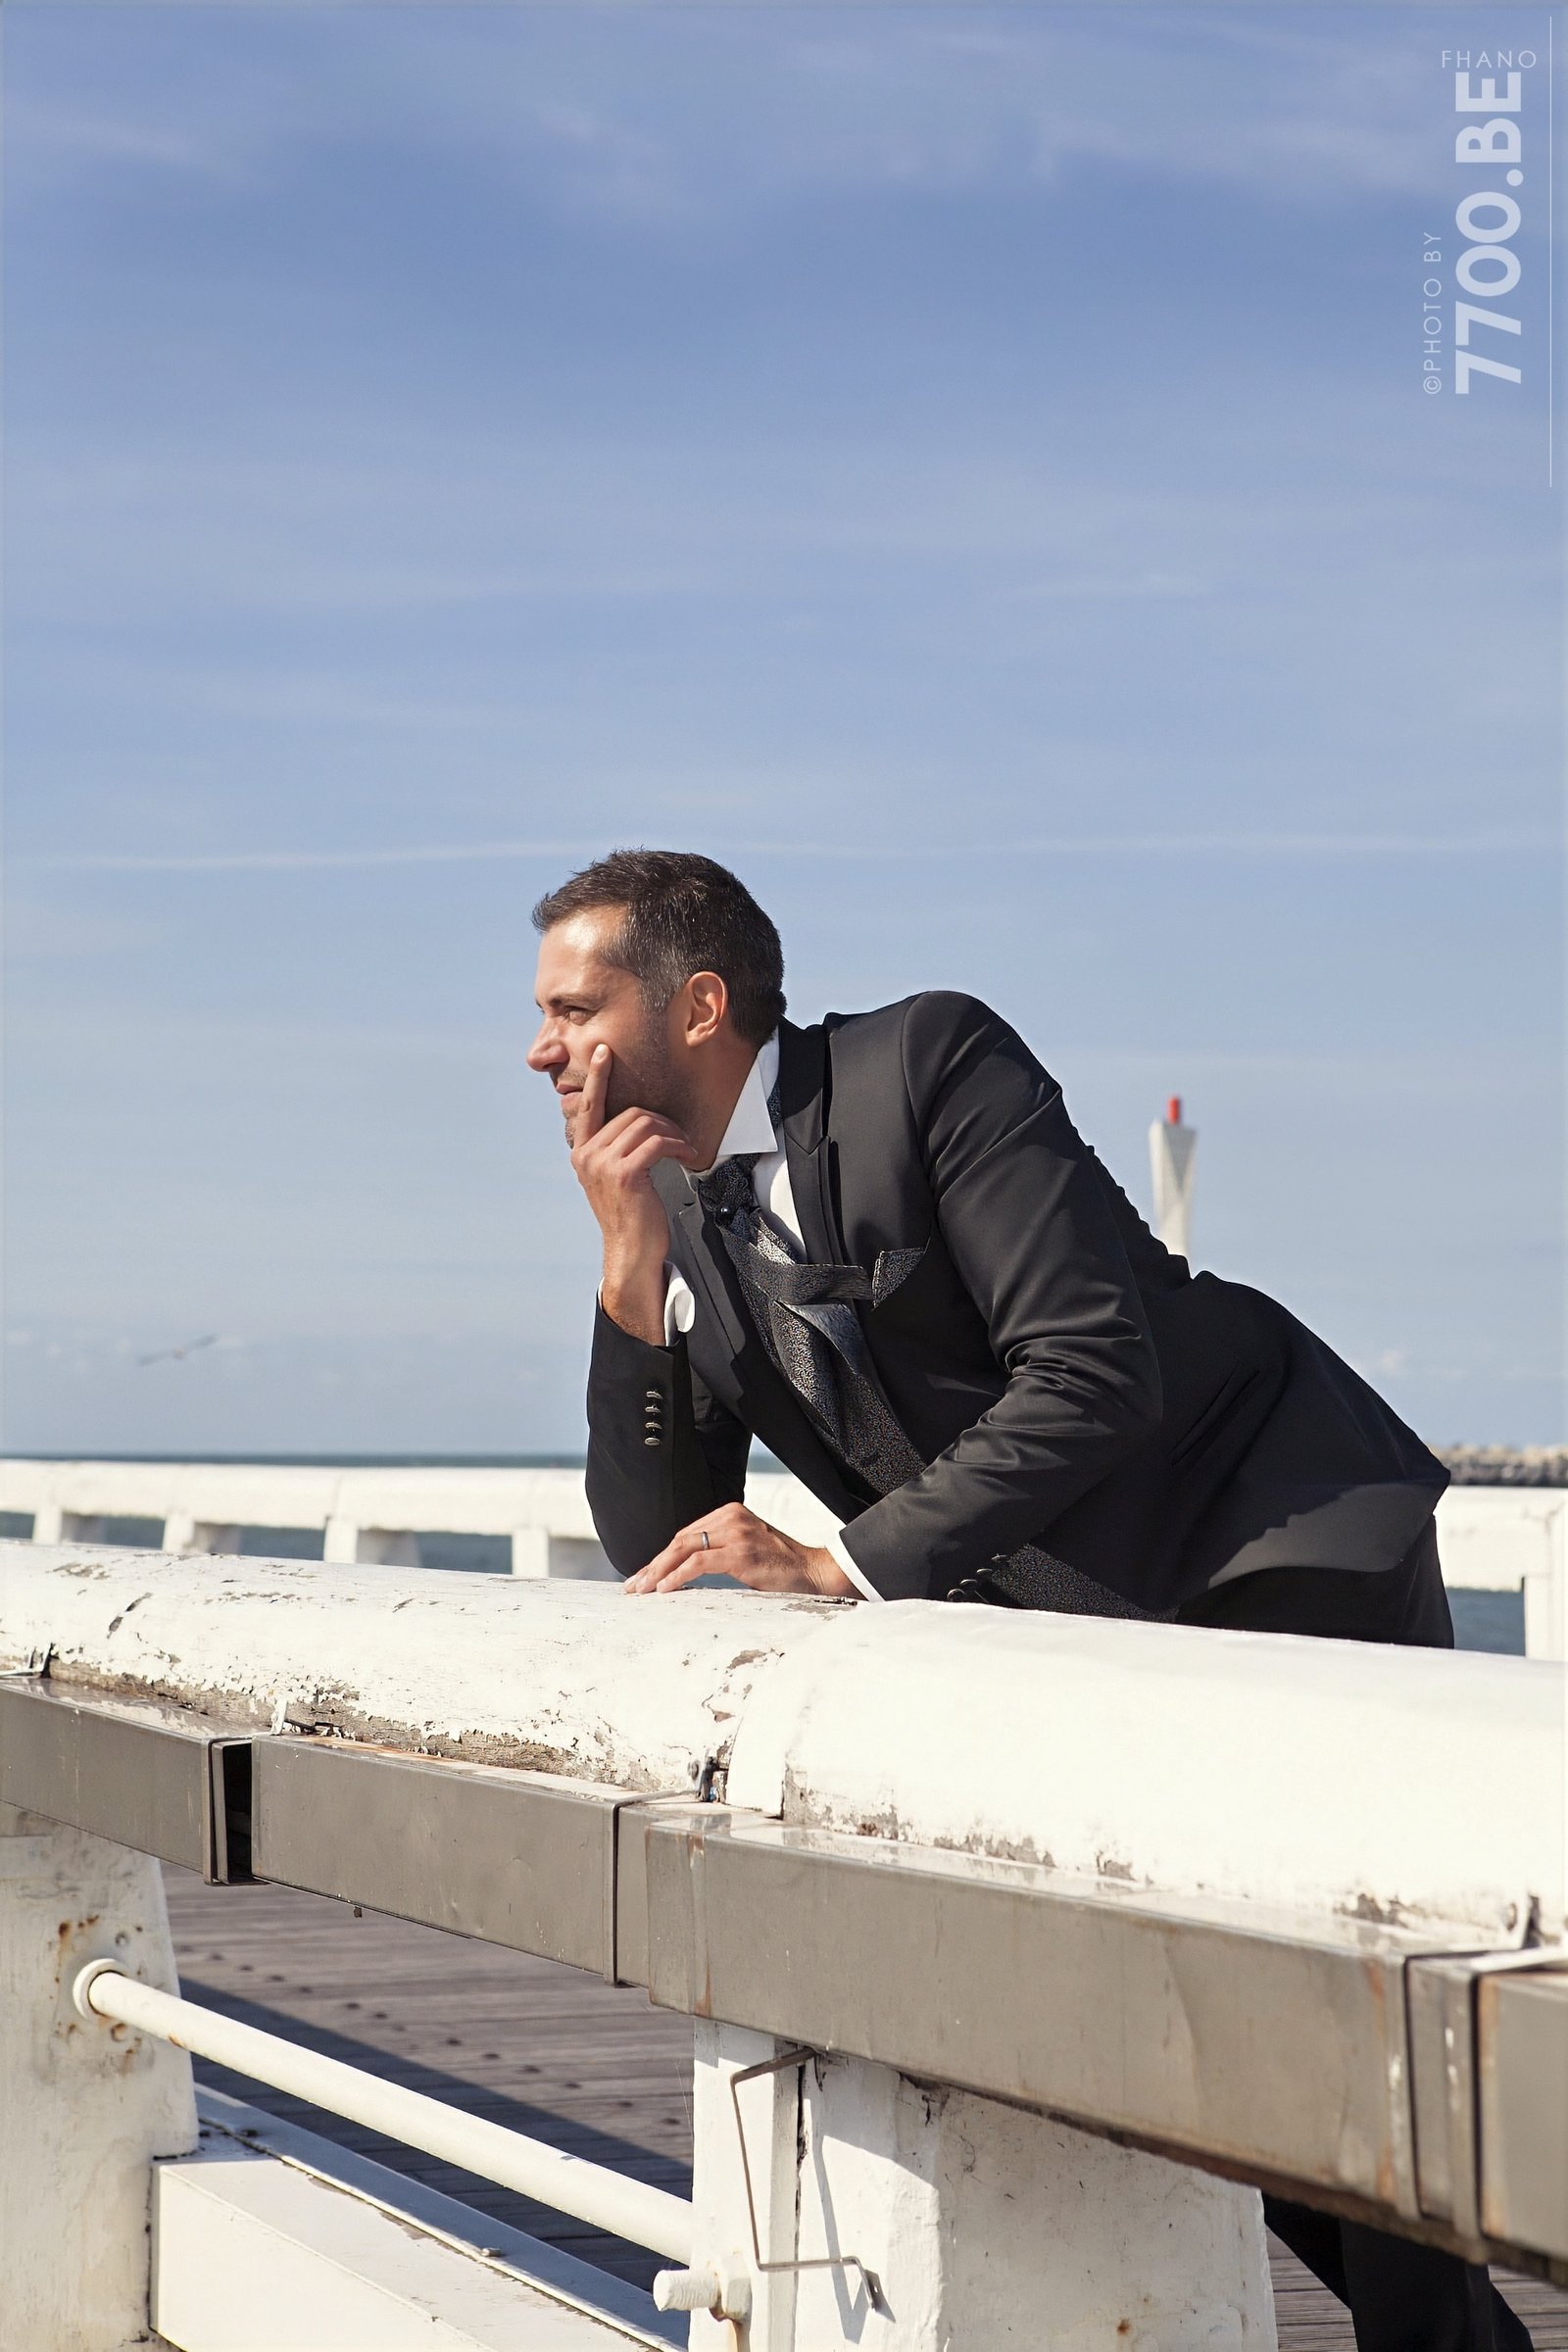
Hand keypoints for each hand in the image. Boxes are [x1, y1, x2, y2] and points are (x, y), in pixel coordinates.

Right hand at [572, 1044, 700, 1342]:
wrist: (631, 1251)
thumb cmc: (629, 1215)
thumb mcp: (613, 1178)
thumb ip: (614, 1150)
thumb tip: (635, 1124)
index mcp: (582, 1153)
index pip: (588, 1107)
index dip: (597, 1078)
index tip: (604, 1055)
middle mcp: (586, 1156)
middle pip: (630, 1114)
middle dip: (661, 1120)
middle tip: (679, 1136)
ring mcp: (603, 1164)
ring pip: (644, 1125)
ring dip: (672, 1132)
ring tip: (684, 1147)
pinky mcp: (624, 1174)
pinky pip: (656, 1142)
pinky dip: (676, 1144)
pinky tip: (685, 1154)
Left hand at [624, 1503, 857, 1596]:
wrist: (814, 1573)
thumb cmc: (780, 1567)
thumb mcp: (746, 1550)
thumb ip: (719, 1551)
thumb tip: (682, 1570)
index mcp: (731, 1512)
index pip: (686, 1534)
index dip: (662, 1556)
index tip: (643, 1576)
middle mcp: (732, 1517)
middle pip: (681, 1540)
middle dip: (653, 1564)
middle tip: (634, 1586)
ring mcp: (737, 1533)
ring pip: (684, 1549)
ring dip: (658, 1571)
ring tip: (642, 1590)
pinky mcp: (741, 1552)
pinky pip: (699, 1563)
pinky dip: (677, 1576)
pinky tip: (664, 1589)